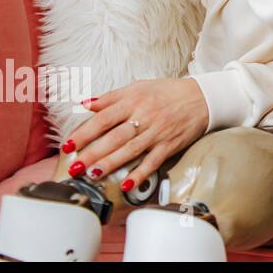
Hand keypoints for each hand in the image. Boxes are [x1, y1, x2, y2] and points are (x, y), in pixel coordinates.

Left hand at [64, 78, 209, 191]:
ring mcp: (158, 132)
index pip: (104, 118)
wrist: (203, 97)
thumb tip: (84, 104)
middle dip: (93, 153)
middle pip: (115, 137)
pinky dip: (141, 174)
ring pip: (131, 150)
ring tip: (92, 175)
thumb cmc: (168, 92)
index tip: (68, 145)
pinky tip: (127, 184)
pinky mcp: (170, 145)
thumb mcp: (139, 87)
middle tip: (75, 167)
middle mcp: (145, 117)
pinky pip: (153, 161)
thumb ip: (110, 97)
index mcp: (134, 101)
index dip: (85, 132)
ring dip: (111, 164)